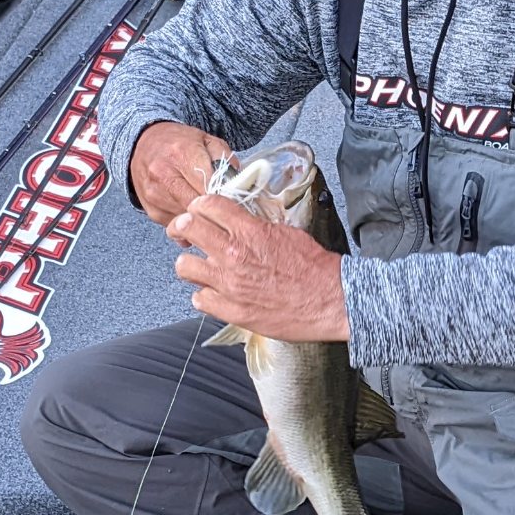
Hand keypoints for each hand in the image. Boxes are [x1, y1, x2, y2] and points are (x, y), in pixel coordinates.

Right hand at [131, 121, 230, 227]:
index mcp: (182, 153)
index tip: (234, 198)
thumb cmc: (179, 143)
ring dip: (201, 218)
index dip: (225, 195)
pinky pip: (177, 225)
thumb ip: (226, 160)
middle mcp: (164, 175)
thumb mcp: (207, 140)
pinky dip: (188, 222)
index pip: (210, 185)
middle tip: (224, 208)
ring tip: (208, 209)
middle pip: (198, 206)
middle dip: (214, 209)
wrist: (143, 144)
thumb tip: (239, 185)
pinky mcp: (151, 210)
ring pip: (188, 219)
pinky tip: (191, 210)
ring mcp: (155, 195)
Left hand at [170, 193, 349, 341]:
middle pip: (187, 228)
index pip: (207, 204)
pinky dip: (204, 295)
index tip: (198, 211)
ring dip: (191, 264)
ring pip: (185, 266)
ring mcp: (230, 284)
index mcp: (250, 231)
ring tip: (202, 266)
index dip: (199, 205)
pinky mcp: (232, 311)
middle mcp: (234, 255)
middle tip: (186, 232)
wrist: (331, 299)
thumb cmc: (314, 268)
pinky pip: (198, 299)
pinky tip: (216, 292)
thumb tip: (239, 221)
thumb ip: (256, 225)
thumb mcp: (286, 232)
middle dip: (183, 227)